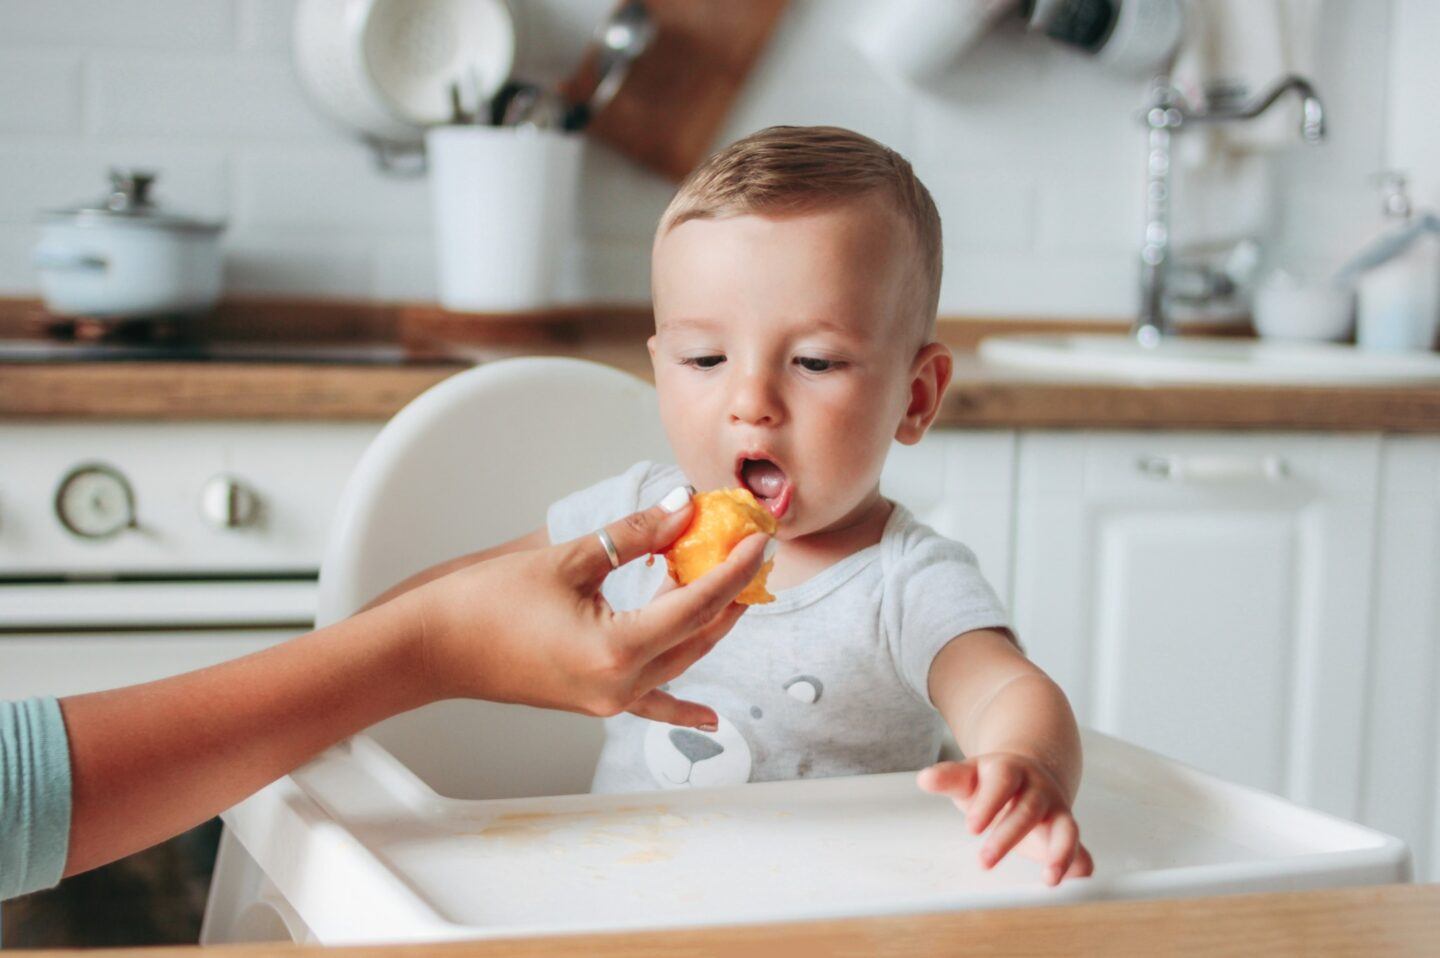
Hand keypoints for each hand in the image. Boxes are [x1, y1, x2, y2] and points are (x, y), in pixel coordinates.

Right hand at [397, 492, 769, 729]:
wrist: (433, 648)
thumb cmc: (486, 603)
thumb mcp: (570, 558)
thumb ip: (634, 535)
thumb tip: (682, 508)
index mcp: (618, 650)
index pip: (698, 603)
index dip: (735, 567)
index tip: (760, 538)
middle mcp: (621, 685)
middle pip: (698, 633)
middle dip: (730, 591)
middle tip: (752, 552)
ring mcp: (610, 700)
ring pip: (682, 660)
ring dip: (709, 623)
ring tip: (733, 584)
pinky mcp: (596, 700)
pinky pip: (652, 703)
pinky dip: (683, 706)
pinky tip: (710, 717)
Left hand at [917, 753, 1092, 885]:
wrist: (1028, 772)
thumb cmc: (990, 782)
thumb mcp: (969, 776)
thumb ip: (948, 778)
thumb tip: (923, 779)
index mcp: (1010, 770)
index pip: (1002, 782)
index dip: (989, 803)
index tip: (971, 829)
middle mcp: (1038, 789)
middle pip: (1028, 810)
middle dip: (1008, 836)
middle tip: (984, 861)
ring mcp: (1057, 810)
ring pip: (1065, 827)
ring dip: (1060, 852)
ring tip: (1049, 879)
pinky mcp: (1066, 831)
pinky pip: (1078, 847)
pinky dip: (1080, 863)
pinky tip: (1076, 880)